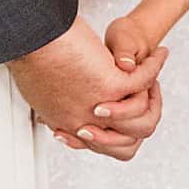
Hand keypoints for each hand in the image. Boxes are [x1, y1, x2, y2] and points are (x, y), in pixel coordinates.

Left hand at [8, 14, 168, 161]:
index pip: (103, 147)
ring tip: (148, 74)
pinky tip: (156, 55)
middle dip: (138, 119)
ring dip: (150, 97)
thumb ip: (56, 112)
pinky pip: (144, 81)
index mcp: (69, 126)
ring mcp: (102, 108)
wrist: (32, 41)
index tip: (118, 106)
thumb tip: (50, 120)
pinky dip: (153, 66)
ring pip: (144, 118)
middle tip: (143, 94)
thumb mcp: (42, 96)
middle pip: (128, 143)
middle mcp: (86, 124)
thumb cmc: (33, 60)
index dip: (115, 133)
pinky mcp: (113, 86)